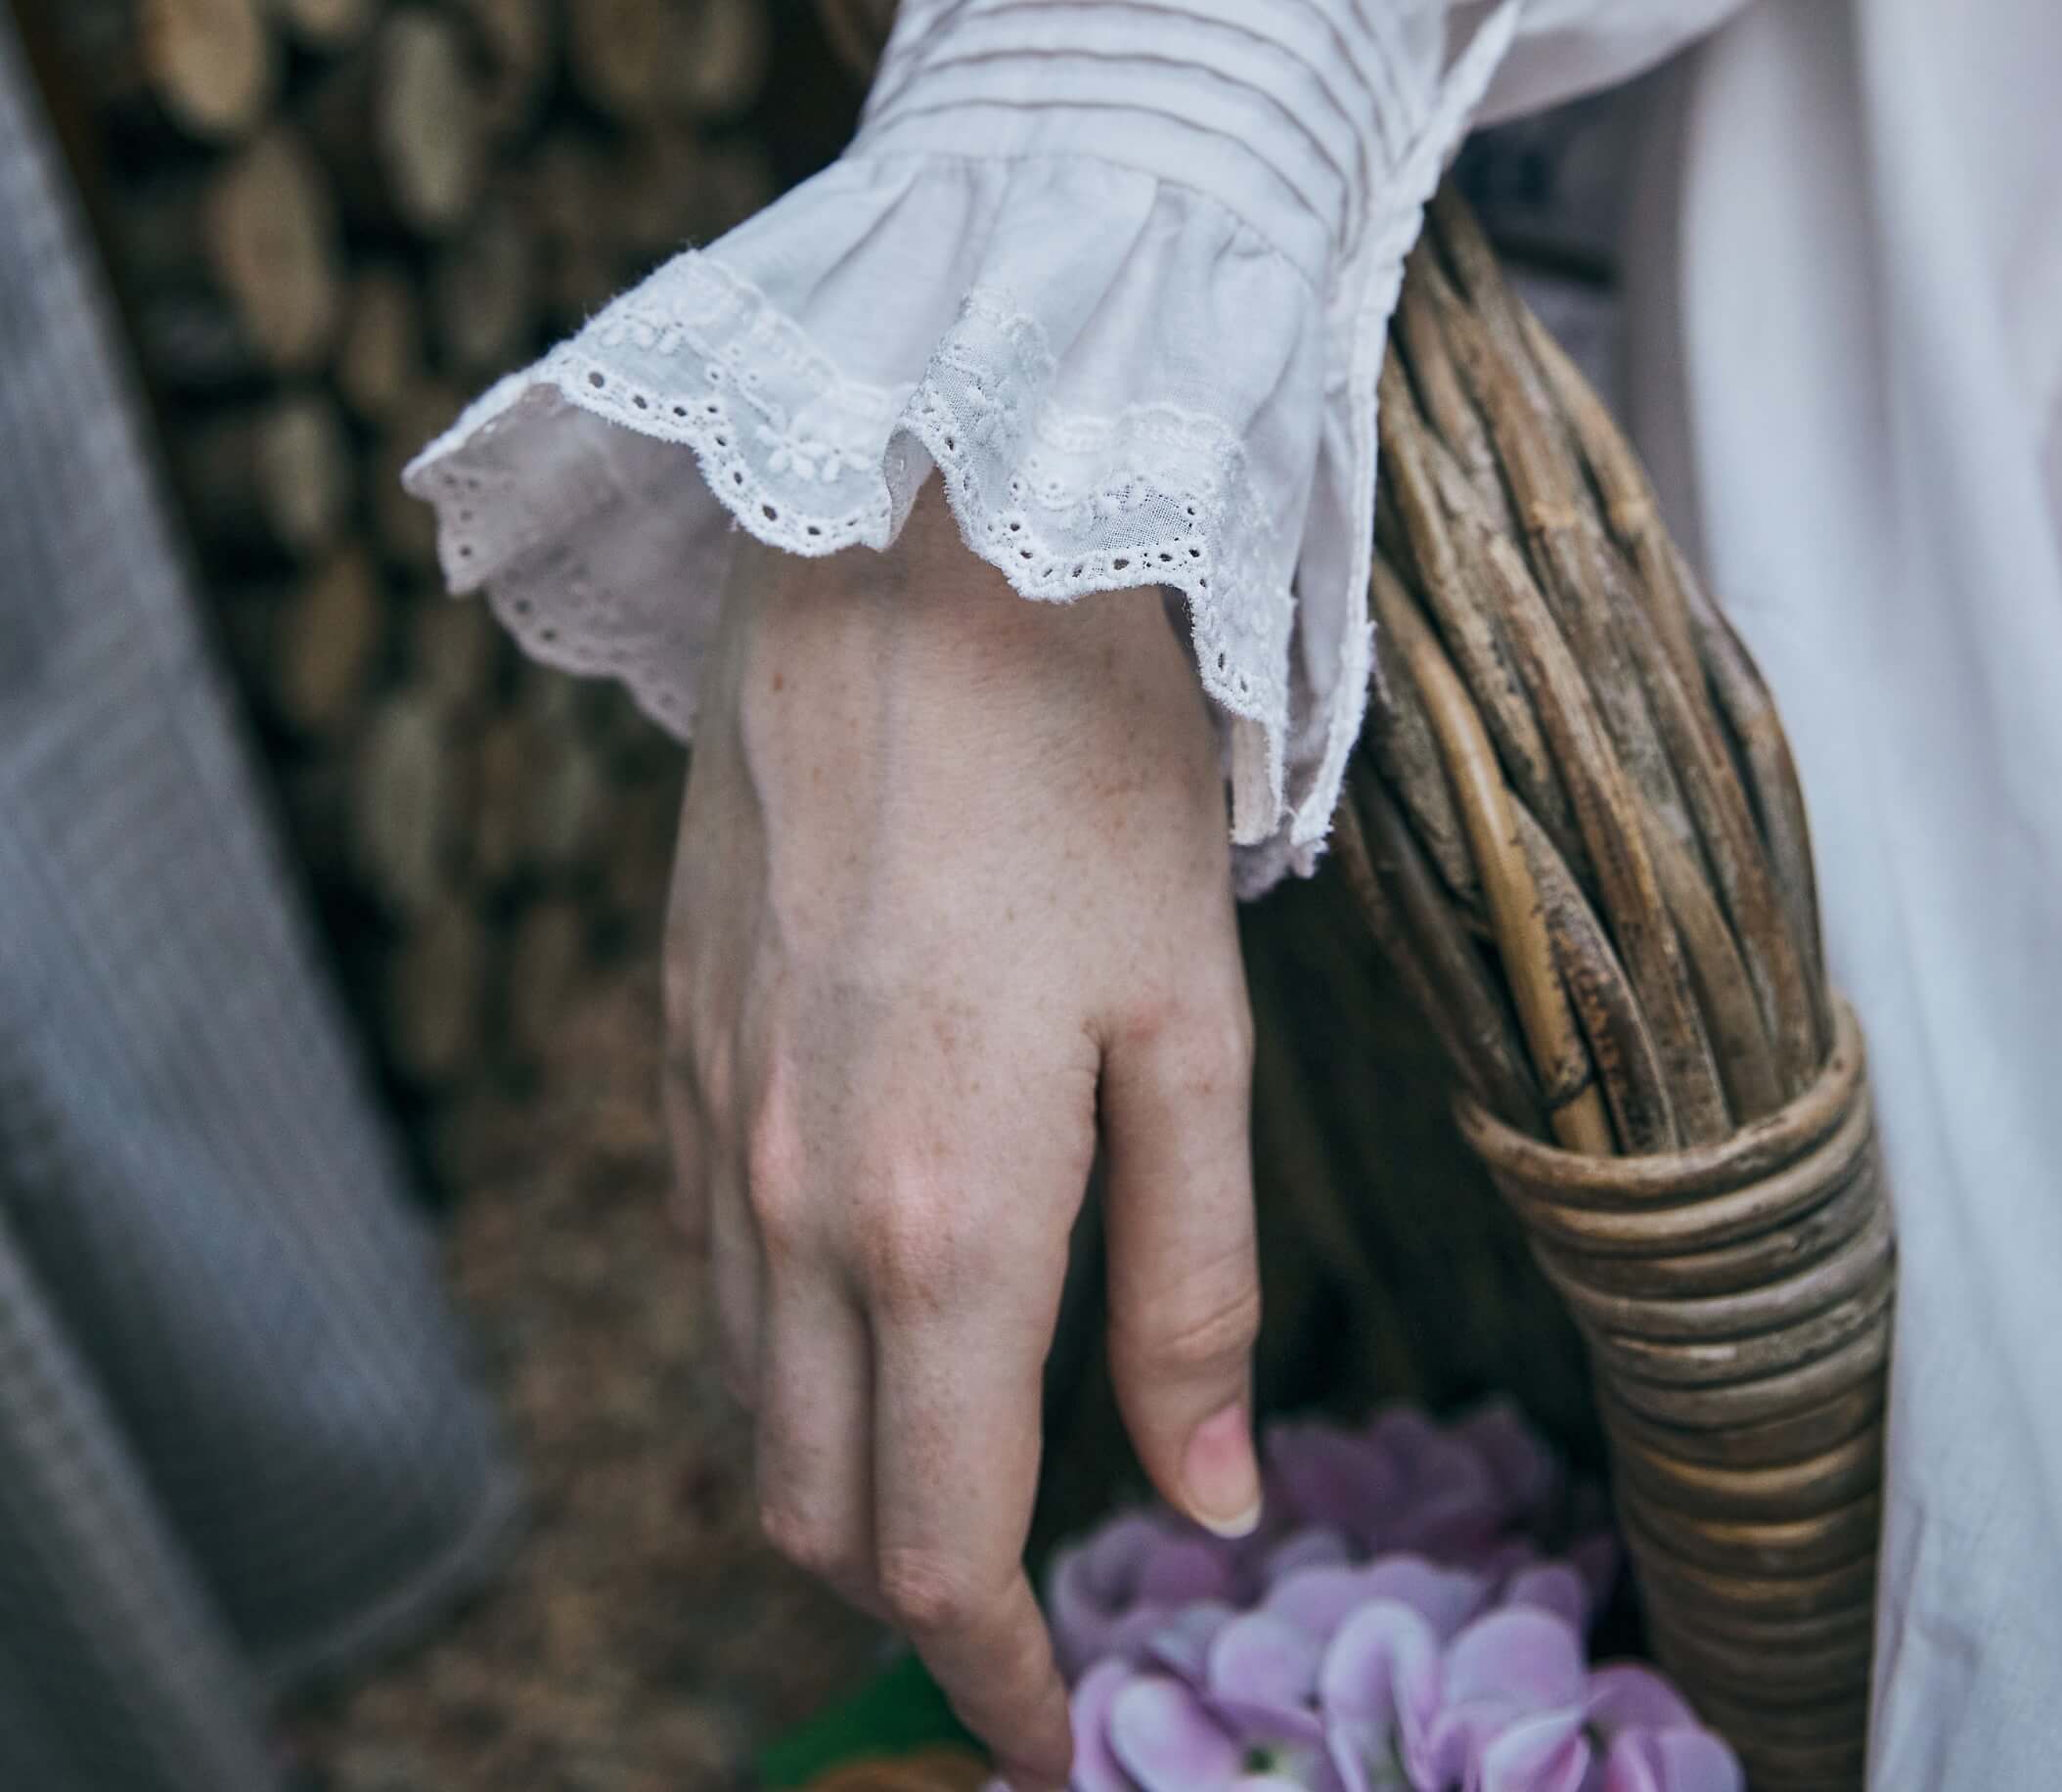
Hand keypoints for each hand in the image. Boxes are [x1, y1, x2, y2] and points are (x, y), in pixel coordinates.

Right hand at [664, 480, 1261, 1788]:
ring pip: (739, 1394)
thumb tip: (1213, 1495)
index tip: (1048, 1730)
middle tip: (1019, 1597)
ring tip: (950, 1452)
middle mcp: (791, 1204)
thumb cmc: (1088, 772)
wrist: (907, 560)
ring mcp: (711, 1121)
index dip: (992, 1670)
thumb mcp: (1192, 1028)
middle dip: (908, 1593)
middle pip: (806, 1503)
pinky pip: (705, 1260)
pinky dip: (774, 1338)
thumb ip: (1194, 1281)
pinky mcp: (675, 1040)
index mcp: (942, 1222)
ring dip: (834, 1468)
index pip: (932, 1541)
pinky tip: (865, 1280)